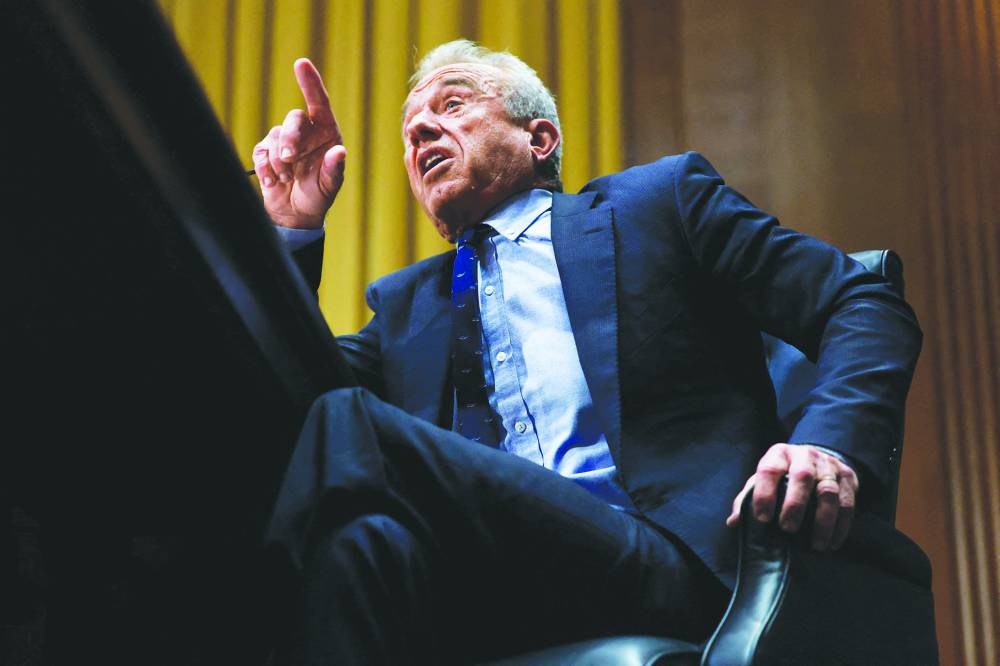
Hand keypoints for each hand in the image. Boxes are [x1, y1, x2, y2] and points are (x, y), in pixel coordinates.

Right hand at [252, 58, 345, 228]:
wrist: (296, 214)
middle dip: (289, 138)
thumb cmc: (319, 196)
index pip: (319, 102)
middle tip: (288, 160)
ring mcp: (284, 141)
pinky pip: (260, 152)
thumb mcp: (330, 185)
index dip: (310, 82)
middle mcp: (305, 133)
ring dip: (277, 160)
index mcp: (326, 133)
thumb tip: (340, 152)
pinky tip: (273, 182)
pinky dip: (265, 168)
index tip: (301, 63)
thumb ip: (334, 169)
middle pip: (292, 120)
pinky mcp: (266, 153)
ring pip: (274, 136)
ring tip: (285, 178)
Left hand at [726, 443, 858, 550]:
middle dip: (795, 504)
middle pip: (802, 476)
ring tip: (815, 544)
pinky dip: (841, 526)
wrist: (818, 458)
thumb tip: (734, 522)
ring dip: (822, 520)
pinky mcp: (848, 477)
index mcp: (779, 454)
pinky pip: (848, 503)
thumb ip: (749, 497)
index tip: (762, 518)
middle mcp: (805, 456)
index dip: (765, 493)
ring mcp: (828, 465)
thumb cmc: (784, 474)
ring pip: (828, 491)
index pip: (769, 469)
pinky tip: (832, 544)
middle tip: (787, 529)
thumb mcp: (765, 479)